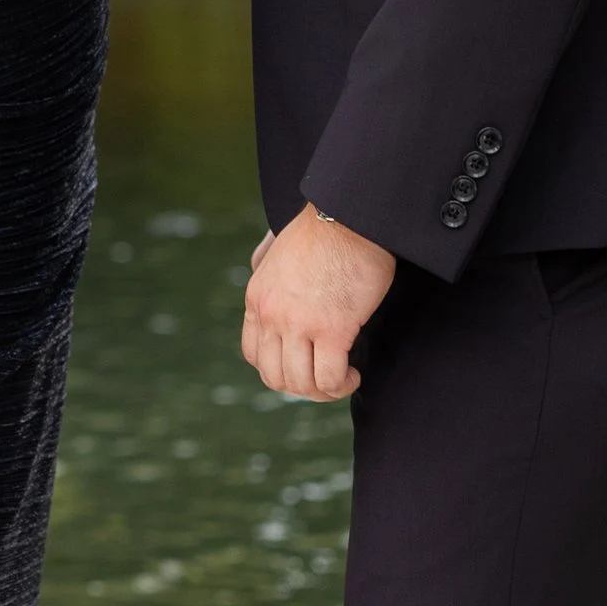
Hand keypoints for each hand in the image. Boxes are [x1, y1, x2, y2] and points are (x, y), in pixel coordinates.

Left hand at [241, 205, 395, 401]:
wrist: (350, 215)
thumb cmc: (326, 230)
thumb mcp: (280, 254)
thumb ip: (270, 273)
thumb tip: (266, 273)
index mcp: (257, 299)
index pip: (254, 354)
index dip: (278, 368)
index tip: (302, 364)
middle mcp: (271, 316)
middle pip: (274, 376)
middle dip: (301, 386)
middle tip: (324, 379)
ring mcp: (299, 324)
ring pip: (301, 383)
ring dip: (322, 390)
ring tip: (342, 379)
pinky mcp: (332, 330)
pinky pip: (329, 378)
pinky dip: (340, 385)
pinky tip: (352, 374)